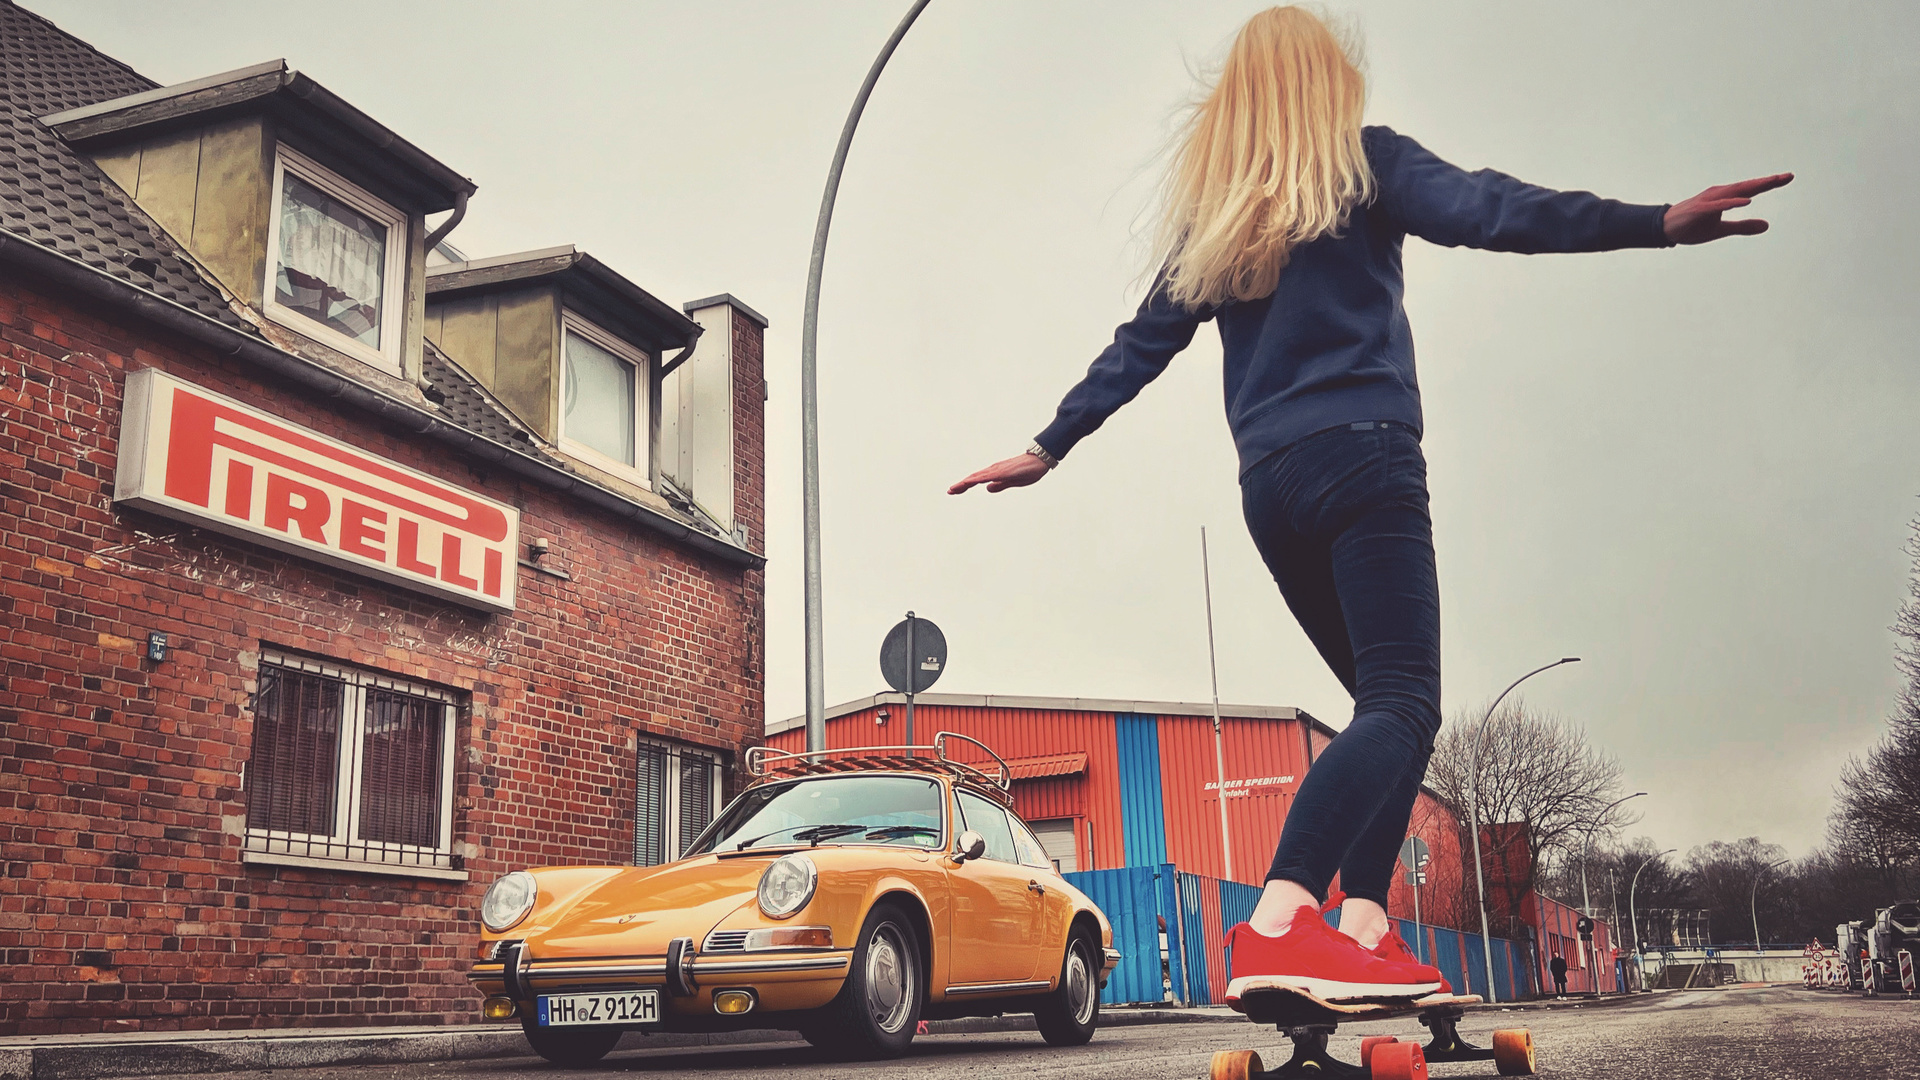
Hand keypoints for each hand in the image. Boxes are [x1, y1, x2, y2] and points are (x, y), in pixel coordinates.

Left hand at [948, 452, 1051, 493]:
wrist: (1040, 460)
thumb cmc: (1029, 470)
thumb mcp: (1012, 482)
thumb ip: (1000, 485)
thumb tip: (988, 489)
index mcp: (995, 474)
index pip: (976, 480)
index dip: (965, 485)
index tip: (954, 491)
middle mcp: (993, 470)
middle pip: (973, 478)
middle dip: (961, 485)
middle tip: (949, 491)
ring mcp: (997, 469)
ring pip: (977, 477)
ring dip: (965, 482)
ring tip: (954, 488)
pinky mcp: (1002, 471)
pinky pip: (987, 476)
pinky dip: (976, 479)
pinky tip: (969, 482)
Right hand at [1663, 173, 1792, 244]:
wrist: (1665, 229)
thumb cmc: (1692, 227)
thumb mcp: (1721, 230)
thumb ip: (1743, 226)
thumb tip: (1767, 225)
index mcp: (1726, 198)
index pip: (1752, 189)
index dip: (1770, 183)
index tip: (1788, 177)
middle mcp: (1720, 194)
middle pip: (1748, 186)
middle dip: (1768, 181)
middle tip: (1788, 176)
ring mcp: (1710, 201)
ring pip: (1737, 191)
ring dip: (1755, 187)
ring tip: (1772, 183)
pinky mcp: (1700, 209)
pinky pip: (1720, 205)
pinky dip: (1733, 202)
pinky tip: (1747, 201)